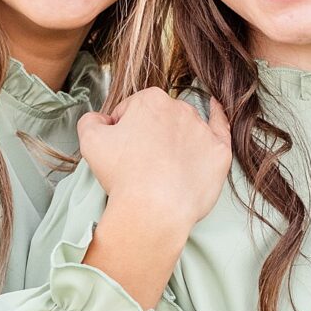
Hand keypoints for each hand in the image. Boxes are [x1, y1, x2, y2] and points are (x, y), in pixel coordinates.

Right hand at [77, 90, 231, 308]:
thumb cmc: (122, 175)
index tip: (120, 152)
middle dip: (149, 134)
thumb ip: (91, 120)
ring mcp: (203, 130)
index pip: (131, 111)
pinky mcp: (220, 153)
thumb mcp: (90, 140)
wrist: (154, 209)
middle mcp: (181, 108)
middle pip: (159, 118)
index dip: (122, 131)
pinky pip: (221, 129)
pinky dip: (218, 118)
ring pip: (185, 128)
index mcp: (151, 100)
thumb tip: (101, 119)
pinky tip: (215, 108)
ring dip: (175, 139)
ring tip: (163, 168)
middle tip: (140, 163)